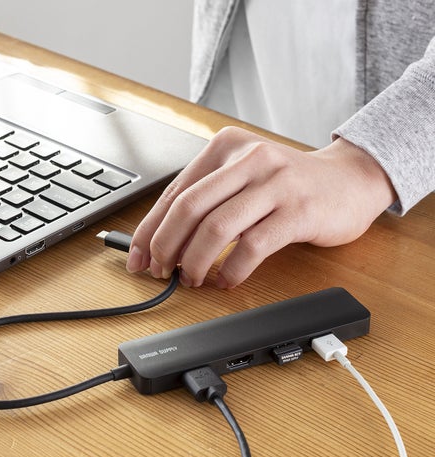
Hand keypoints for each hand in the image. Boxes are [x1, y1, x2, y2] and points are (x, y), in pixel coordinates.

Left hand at [126, 126, 396, 287]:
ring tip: (192, 278)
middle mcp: (248, 159)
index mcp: (225, 148)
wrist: (348, 180)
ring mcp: (275, 183)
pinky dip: (232, 269)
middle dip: (165, 247)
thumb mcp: (242, 178)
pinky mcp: (298, 211)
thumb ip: (206, 201)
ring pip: (216, 227)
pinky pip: (252, 246)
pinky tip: (226, 279)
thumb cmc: (287, 184)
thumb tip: (161, 240)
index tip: (138, 257)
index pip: (175, 192)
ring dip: (195, 261)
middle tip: (161, 271)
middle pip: (188, 208)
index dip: (150, 229)